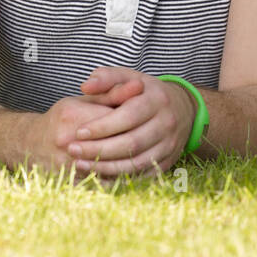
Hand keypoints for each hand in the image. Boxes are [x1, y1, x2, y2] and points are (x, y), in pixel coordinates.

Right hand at [25, 77, 145, 179]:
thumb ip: (112, 92)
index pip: (115, 118)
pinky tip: (131, 172)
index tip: (148, 118)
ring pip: (109, 168)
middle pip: (114, 144)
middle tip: (152, 138)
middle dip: (135, 141)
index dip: (135, 118)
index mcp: (73, 117)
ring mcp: (67, 166)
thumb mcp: (84, 100)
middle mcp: (67, 143)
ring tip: (146, 155)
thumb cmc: (63, 118)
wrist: (30, 145)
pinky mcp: (68, 184)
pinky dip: (118, 180)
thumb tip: (139, 86)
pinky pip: (101, 185)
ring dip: (130, 163)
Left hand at [67, 67, 196, 178]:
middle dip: (99, 149)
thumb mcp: (130, 77)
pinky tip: (97, 176)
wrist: (183, 109)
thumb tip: (85, 86)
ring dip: (105, 167)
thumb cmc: (146, 92)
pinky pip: (141, 175)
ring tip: (79, 164)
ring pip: (136, 162)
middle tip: (73, 150)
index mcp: (157, 100)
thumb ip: (107, 78)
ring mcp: (169, 145)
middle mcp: (167, 123)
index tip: (79, 132)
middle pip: (131, 142)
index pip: (128, 116)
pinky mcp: (168, 162)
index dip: (103, 126)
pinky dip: (118, 178)